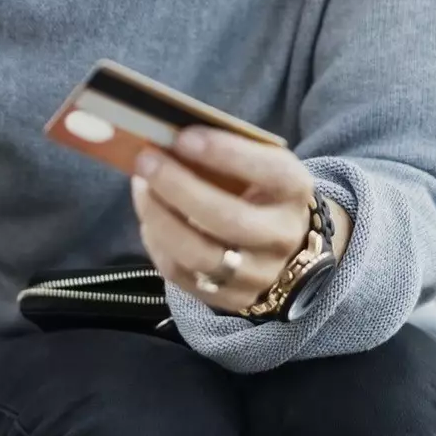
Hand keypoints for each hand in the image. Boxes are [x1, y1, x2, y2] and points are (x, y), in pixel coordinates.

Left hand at [130, 127, 338, 314]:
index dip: (224, 153)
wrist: (283, 242)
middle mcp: (283, 236)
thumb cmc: (258, 188)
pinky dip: (159, 246)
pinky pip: (184, 276)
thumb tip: (166, 138)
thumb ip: (223, 151)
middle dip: (179, 188)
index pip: (268, 171)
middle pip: (228, 219)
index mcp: (295, 191)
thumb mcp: (257, 162)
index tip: (182, 137)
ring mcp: (260, 273)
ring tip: (141, 188)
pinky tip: (150, 220)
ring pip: (200, 254)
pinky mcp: (233, 299)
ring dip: (161, 219)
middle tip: (146, 161)